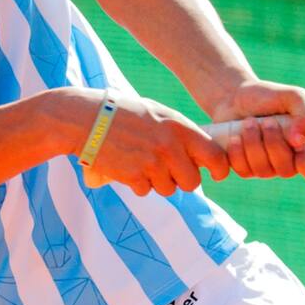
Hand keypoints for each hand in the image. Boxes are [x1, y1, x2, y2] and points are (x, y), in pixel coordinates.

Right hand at [77, 90, 230, 196]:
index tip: (217, 174)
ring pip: (168, 189)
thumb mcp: (157, 113)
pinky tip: (128, 165)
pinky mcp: (133, 176)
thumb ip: (179, 132)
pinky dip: (138, 183)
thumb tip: (201, 154)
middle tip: (169, 170)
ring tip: (143, 162)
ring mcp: (151, 163)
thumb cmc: (122, 113)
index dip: (219, 169)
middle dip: (182, 180)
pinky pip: (145, 191)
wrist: (84, 119)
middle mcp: (169, 146)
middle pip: (192, 181)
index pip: (214, 155)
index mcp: (178, 126)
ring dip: (158, 182)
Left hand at [207, 80, 304, 185]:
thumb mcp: (294, 97)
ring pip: (263, 171)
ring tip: (248, 122)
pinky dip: (238, 151)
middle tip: (267, 121)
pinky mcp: (246, 169)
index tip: (297, 144)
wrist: (234, 97)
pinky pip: (244, 170)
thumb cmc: (268, 97)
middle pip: (286, 170)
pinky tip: (236, 136)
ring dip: (253, 143)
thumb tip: (299, 141)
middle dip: (273, 143)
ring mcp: (267, 168)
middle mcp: (288, 162)